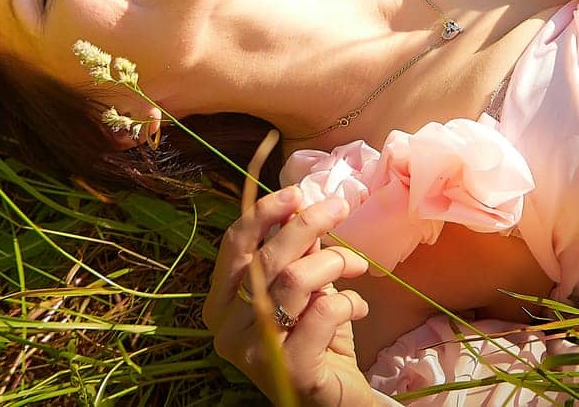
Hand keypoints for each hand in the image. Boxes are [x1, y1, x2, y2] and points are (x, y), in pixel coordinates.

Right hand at [204, 187, 374, 406]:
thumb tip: (304, 206)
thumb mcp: (301, 289)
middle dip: (306, 224)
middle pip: (267, 258)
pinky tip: (358, 307)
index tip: (296, 192)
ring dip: (334, 261)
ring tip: (357, 264)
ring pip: (296, 280)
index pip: (234, 247)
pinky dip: (349, 301)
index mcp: (219, 304)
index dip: (263, 214)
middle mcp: (226, 330)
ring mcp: (254, 353)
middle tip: (337, 207)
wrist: (333, 398)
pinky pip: (324, 312)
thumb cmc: (313, 338)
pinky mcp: (290, 370)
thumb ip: (296, 253)